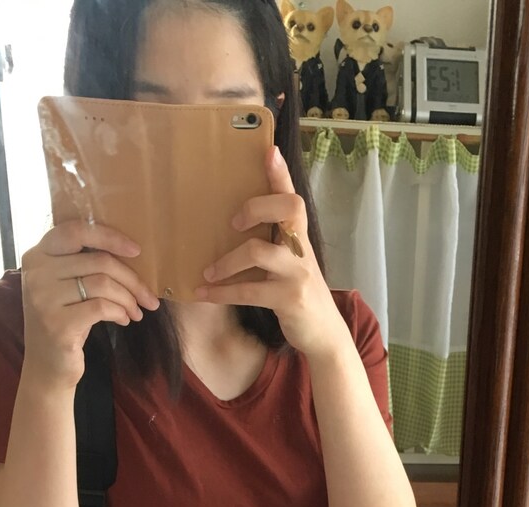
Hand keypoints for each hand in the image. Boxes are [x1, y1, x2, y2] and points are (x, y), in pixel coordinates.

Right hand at [19, 221, 160, 388]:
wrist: (48, 366)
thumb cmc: (66, 322)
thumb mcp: (69, 287)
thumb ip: (84, 265)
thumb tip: (131, 254)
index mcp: (38, 255)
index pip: (76, 231)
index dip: (109, 237)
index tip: (136, 250)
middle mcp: (36, 273)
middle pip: (98, 261)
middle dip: (131, 279)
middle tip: (148, 297)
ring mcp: (43, 299)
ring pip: (103, 284)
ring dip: (128, 299)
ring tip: (136, 312)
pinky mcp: (57, 324)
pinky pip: (101, 307)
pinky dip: (120, 312)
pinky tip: (124, 320)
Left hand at [195, 145, 348, 359]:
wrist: (324, 334)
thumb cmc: (298, 294)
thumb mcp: (292, 264)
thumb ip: (275, 243)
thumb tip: (236, 225)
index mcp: (300, 237)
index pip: (293, 197)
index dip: (281, 174)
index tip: (268, 151)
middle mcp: (302, 249)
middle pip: (286, 209)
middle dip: (255, 208)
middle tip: (232, 223)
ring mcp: (298, 273)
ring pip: (258, 251)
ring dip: (226, 262)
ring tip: (207, 272)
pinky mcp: (290, 299)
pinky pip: (248, 290)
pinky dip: (222, 293)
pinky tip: (204, 294)